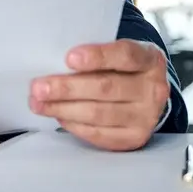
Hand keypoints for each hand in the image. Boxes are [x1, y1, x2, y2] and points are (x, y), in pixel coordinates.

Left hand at [29, 39, 169, 150]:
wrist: (145, 94)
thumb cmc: (122, 68)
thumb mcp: (117, 53)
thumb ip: (94, 56)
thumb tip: (53, 62)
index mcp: (150, 59)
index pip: (125, 55)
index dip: (97, 56)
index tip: (68, 58)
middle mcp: (153, 89)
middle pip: (107, 88)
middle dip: (67, 88)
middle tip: (38, 87)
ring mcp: (146, 117)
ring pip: (99, 113)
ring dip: (64, 108)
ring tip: (38, 103)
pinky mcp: (135, 138)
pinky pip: (99, 134)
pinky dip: (74, 125)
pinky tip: (58, 116)